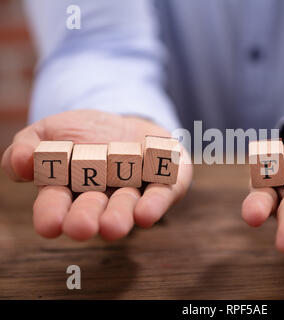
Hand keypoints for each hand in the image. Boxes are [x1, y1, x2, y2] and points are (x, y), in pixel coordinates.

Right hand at [1, 110, 192, 240]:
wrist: (129, 124)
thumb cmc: (86, 133)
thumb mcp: (52, 131)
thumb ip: (30, 144)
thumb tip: (19, 161)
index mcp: (69, 189)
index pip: (55, 204)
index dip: (51, 214)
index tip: (49, 225)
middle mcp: (101, 197)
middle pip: (91, 209)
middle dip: (86, 218)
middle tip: (82, 228)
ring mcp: (133, 192)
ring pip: (125, 206)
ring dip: (119, 216)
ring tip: (113, 226)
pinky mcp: (163, 186)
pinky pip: (159, 196)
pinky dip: (153, 204)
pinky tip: (145, 214)